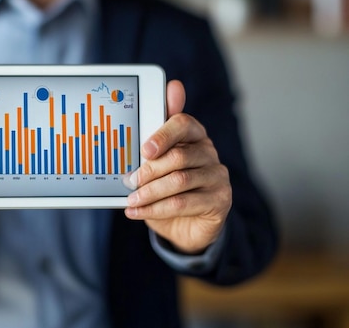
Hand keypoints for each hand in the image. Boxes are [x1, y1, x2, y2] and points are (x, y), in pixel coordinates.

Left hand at [123, 80, 231, 253]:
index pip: (182, 123)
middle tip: (129, 182)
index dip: (163, 135)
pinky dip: (156, 209)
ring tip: (132, 200)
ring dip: (150, 192)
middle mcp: (208, 151)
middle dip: (149, 170)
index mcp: (192, 135)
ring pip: (179, 180)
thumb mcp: (155, 168)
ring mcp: (217, 175)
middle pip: (178, 155)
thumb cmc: (167, 189)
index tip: (145, 150)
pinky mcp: (220, 199)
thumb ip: (148, 151)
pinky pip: (183, 203)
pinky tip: (139, 211)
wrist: (185, 225)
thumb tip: (137, 141)